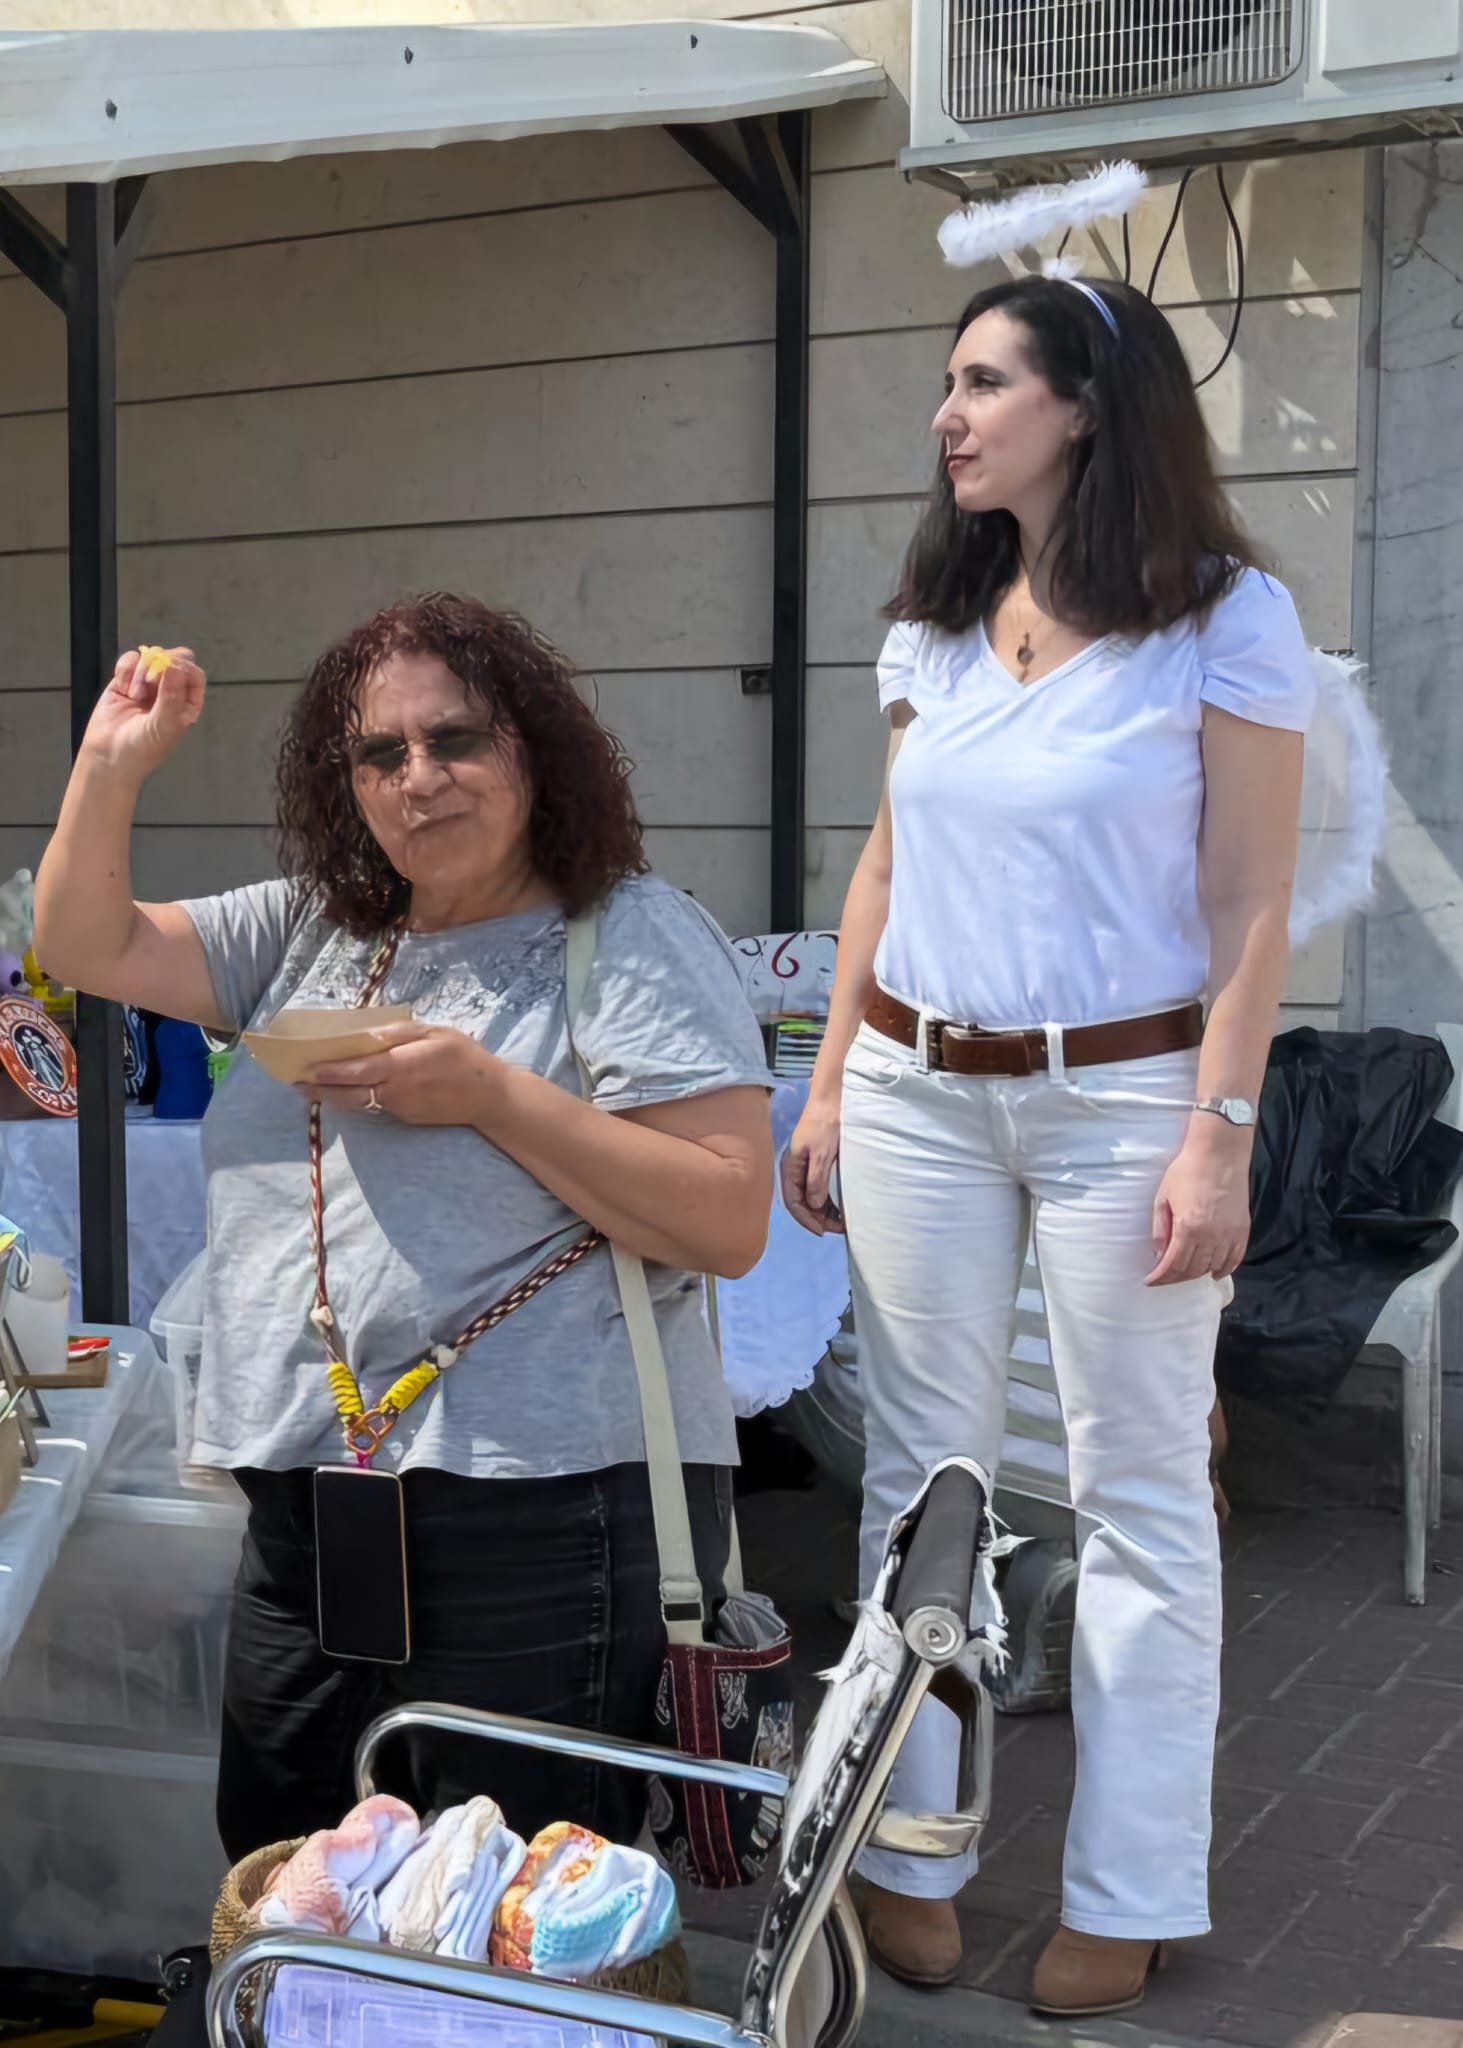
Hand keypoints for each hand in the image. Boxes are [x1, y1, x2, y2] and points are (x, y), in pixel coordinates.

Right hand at [82, 647, 205, 778]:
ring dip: (141, 673)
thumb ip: (171, 697)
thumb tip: (175, 667)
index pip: (194, 674)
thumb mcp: (163, 726)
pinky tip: (123, 689)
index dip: (184, 667)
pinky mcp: (125, 680)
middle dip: (163, 663)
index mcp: (186, 704)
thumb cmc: (142, 749)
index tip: (170, 670)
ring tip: (134, 696)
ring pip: (150, 658)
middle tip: (151, 678)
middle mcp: (170, 691)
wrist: (108, 756)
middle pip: (175, 659)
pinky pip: (129, 660)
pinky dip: (125, 671)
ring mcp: (147, 684)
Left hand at [300, 1022, 499, 1125]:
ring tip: (313, 1088)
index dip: (327, 1072)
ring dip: (335, 1095)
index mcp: (400, 1066)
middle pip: (348, 1094)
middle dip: (319, 1090)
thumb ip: (398, 1033)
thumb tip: (366, 1034)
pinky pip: (377, 1105)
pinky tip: (354, 1089)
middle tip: (295, 1084)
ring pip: (359, 1102)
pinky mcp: (405, 1118)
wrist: (489, 1097)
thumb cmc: (464, 1057)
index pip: (354, 1070)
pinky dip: (360, 1097)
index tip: (304, 1069)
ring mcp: (399, 1108)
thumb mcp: (434, 1033)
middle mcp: (394, 1091)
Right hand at [781, 1091, 843, 1235]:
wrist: (833, 1098)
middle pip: (802, 1201)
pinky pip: (821, 1186)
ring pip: (812, 1195)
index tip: (823, 1230)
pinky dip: (829, 1198)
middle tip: (838, 1228)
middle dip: (818, 1217)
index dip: (807, 1219)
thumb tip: (813, 1205)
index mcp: (791, 1167)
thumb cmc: (825, 1123)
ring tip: (842, 1221)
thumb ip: (816, 1180)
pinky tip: (842, 1205)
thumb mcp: (821, 1154)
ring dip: (825, 1210)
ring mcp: (808, 1165)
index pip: (793, 1202)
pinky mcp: (820, 1160)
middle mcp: (797, 1169)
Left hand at [1148, 1123, 1251, 1285]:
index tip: (1150, 1280)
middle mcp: (1211, 1236)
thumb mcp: (1163, 1198)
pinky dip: (1224, 1269)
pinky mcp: (1243, 1229)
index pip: (1173, 1264)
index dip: (1160, 1276)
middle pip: (1192, 1269)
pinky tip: (1214, 1272)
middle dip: (1175, 1277)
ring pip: (1213, 1267)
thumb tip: (1158, 1254)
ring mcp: (1230, 1234)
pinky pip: (1235, 1259)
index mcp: (1188, 1228)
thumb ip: (1160, 1229)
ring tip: (1184, 1273)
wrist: (1219, 1153)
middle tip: (1164, 1277)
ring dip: (1197, 1274)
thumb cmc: (1187, 1171)